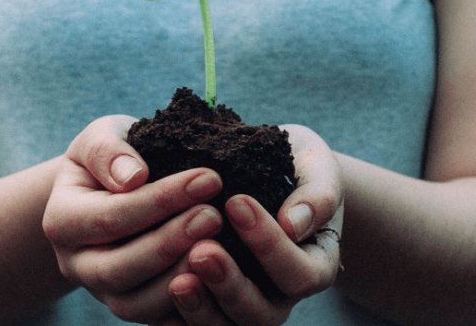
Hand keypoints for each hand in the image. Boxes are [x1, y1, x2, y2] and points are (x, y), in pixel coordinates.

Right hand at [42, 115, 224, 322]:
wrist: (110, 189)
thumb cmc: (112, 158)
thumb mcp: (101, 137)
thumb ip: (108, 151)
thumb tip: (133, 176)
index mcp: (61, 220)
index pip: (110, 217)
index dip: (160, 200)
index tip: (209, 178)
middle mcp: (76, 264)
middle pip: (119, 268)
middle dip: (171, 242)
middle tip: (215, 215)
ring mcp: (103, 292)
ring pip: (137, 304)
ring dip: (180, 278)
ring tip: (220, 247)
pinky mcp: (133, 306)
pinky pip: (159, 318)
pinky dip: (189, 305)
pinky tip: (220, 278)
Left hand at [164, 124, 343, 325]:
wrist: (269, 171)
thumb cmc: (296, 165)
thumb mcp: (315, 166)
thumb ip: (317, 194)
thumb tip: (293, 224)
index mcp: (314, 265)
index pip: (299, 274)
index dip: (270, 245)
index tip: (237, 202)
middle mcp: (281, 296)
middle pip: (261, 314)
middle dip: (230, 284)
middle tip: (202, 250)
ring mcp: (245, 307)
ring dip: (200, 308)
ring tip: (178, 280)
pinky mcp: (212, 306)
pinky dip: (177, 316)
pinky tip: (158, 287)